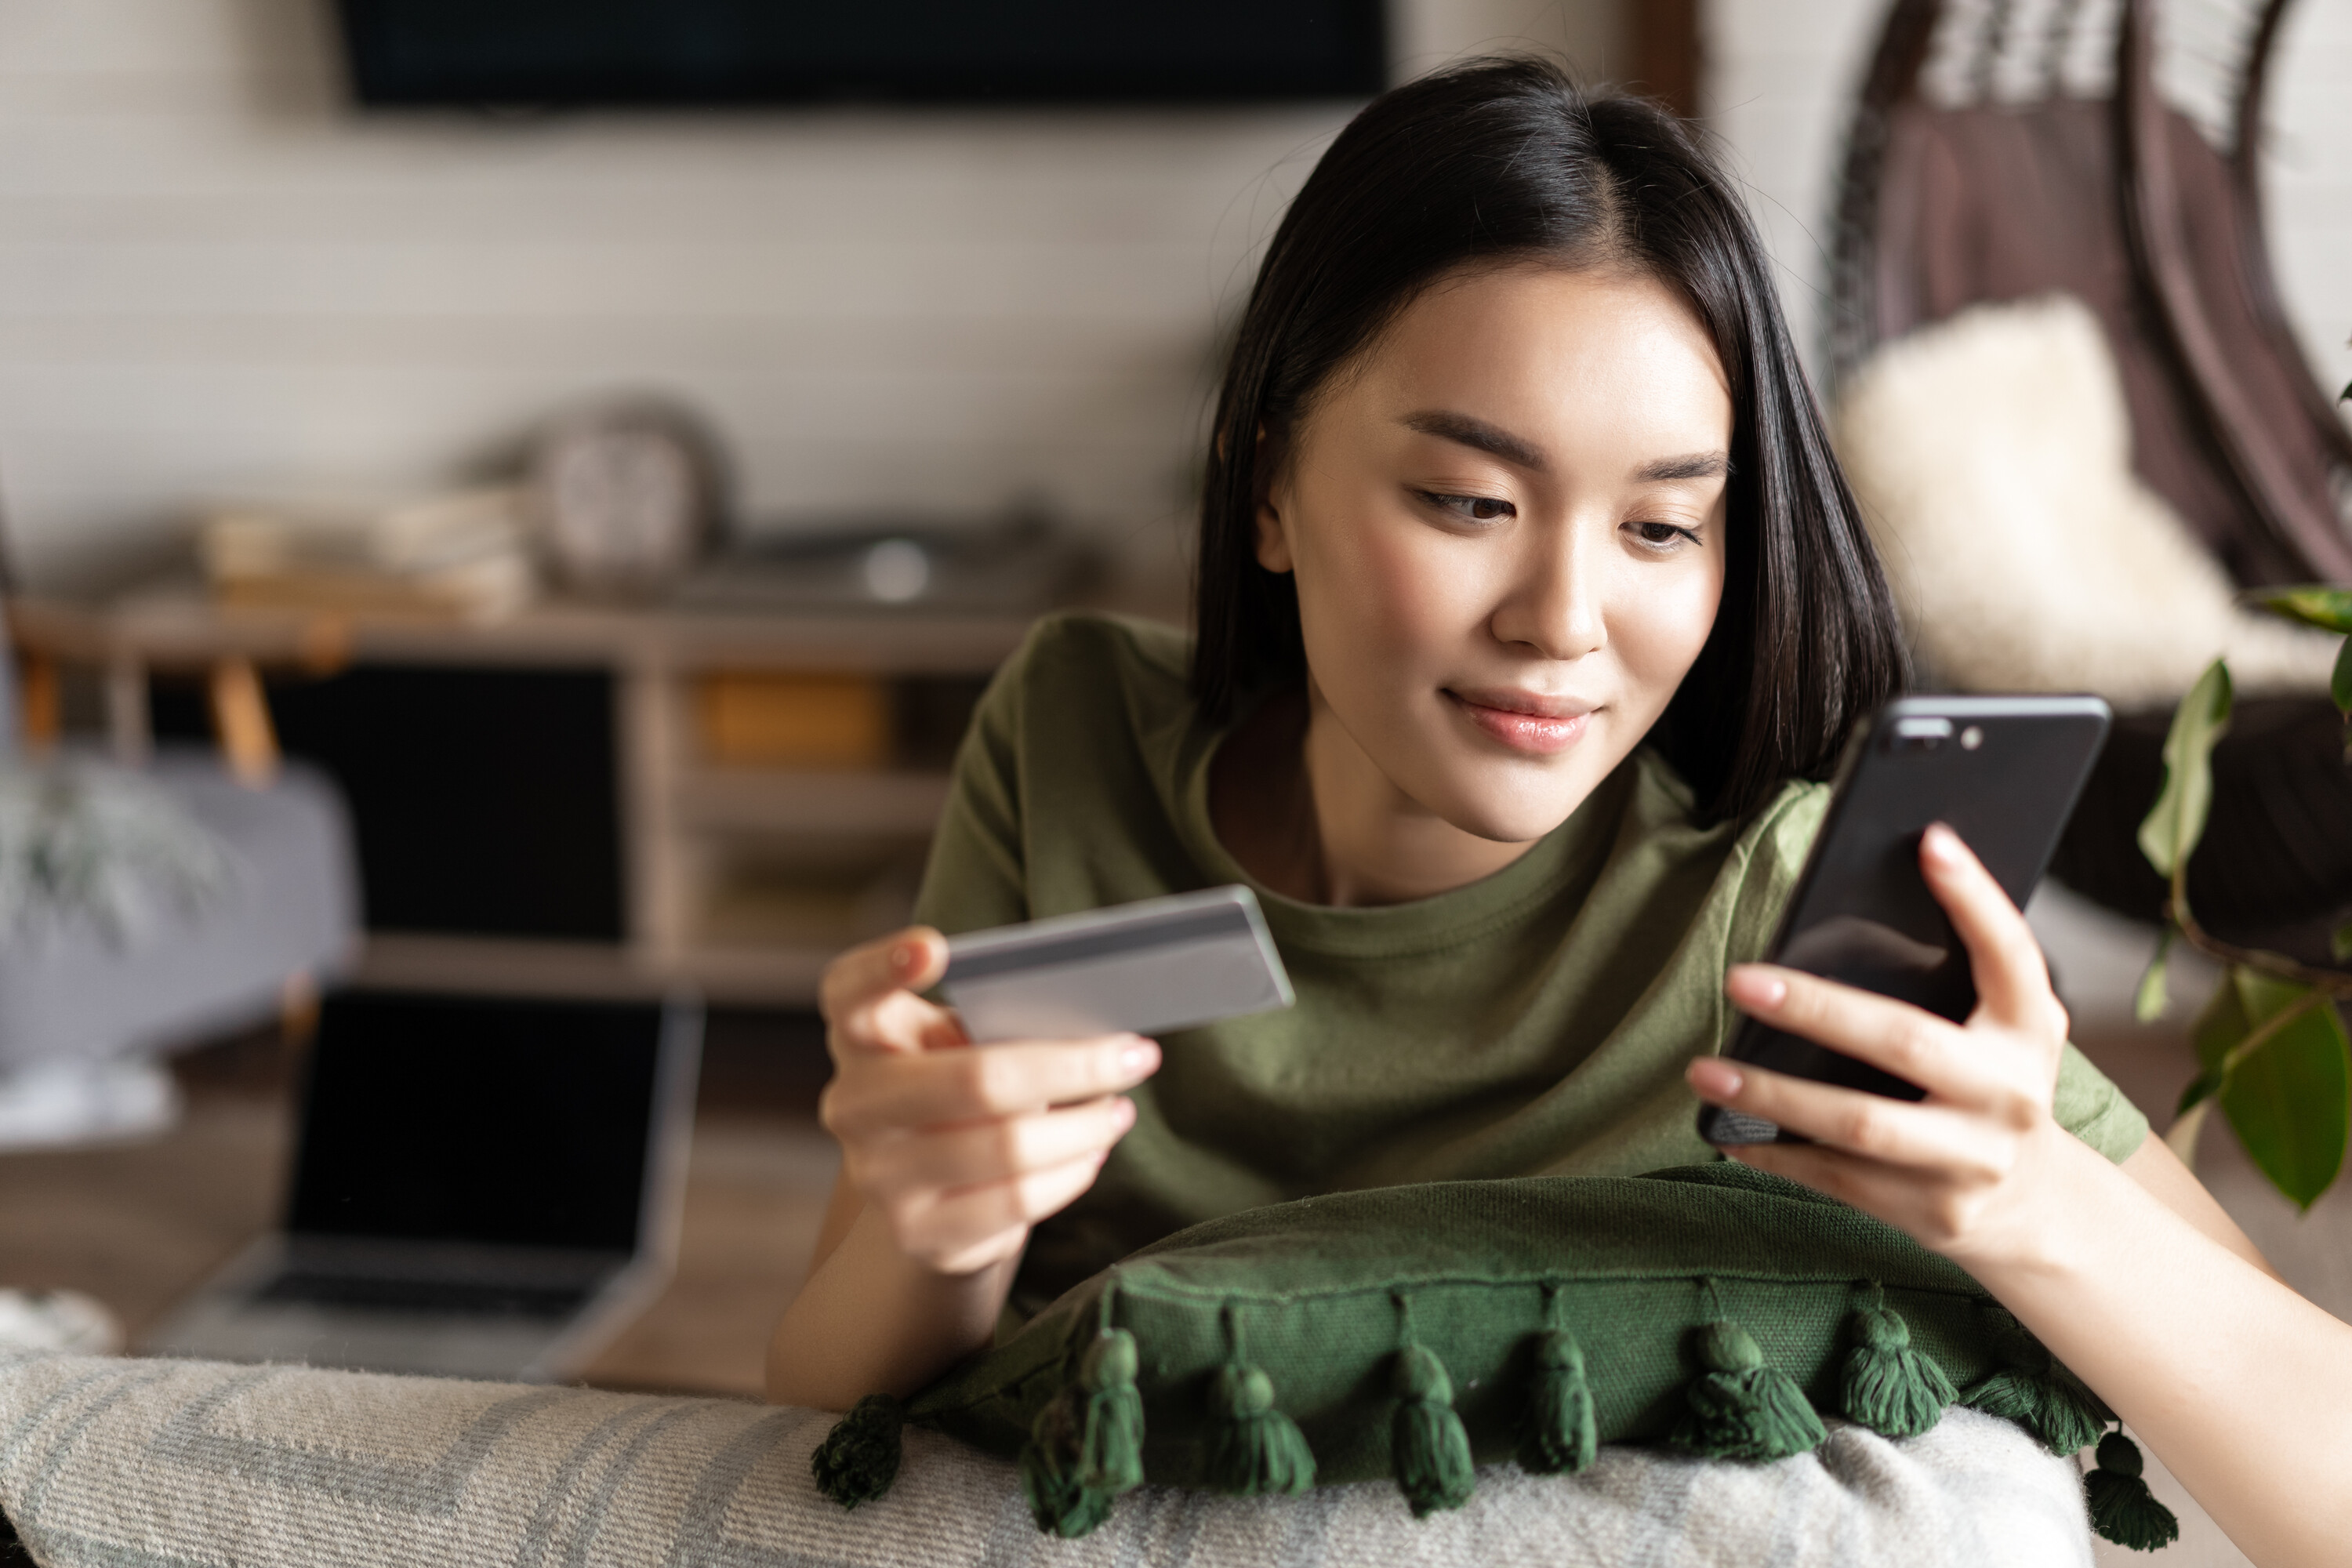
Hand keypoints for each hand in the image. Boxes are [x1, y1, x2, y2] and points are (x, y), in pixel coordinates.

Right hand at [817, 926, 1158, 1276]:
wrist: (931, 1198)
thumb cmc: (959, 1093)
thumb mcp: (961, 1045)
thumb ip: (995, 1023)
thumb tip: (1087, 1025)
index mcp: (861, 1037)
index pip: (849, 991)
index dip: (884, 966)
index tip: (935, 945)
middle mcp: (855, 1105)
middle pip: (975, 1079)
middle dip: (1073, 1066)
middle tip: (1135, 1055)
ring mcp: (880, 1175)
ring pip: (1009, 1145)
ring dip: (1085, 1126)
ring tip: (1119, 1111)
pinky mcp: (920, 1232)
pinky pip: (1017, 1200)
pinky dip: (1070, 1172)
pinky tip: (1092, 1153)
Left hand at [1684, 823, 2080, 1268]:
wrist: (2034, 1205)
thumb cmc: (1988, 1086)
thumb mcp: (1997, 1031)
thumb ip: (1948, 980)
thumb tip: (1837, 918)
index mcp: (2031, 1030)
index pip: (2010, 954)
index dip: (1975, 897)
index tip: (1932, 841)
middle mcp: (2009, 1094)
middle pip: (1905, 1040)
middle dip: (1816, 1007)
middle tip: (1739, 979)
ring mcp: (1971, 1159)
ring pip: (1857, 1123)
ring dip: (1771, 1094)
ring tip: (1703, 1069)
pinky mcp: (1932, 1211)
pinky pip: (1837, 1178)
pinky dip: (1775, 1152)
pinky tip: (1727, 1131)